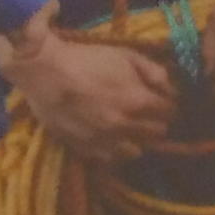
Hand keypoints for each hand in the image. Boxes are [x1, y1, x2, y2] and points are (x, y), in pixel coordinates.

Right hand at [4, 27, 178, 161]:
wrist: (44, 71)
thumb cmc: (87, 59)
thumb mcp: (125, 55)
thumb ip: (154, 71)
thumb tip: (170, 88)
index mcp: (138, 101)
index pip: (170, 112)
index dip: (168, 105)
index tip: (162, 102)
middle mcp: (125, 126)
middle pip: (157, 134)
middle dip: (156, 123)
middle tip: (148, 115)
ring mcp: (105, 141)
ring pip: (137, 152)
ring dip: (137, 140)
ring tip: (129, 129)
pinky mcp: (86, 150)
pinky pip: (111, 160)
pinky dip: (115, 151)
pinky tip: (111, 139)